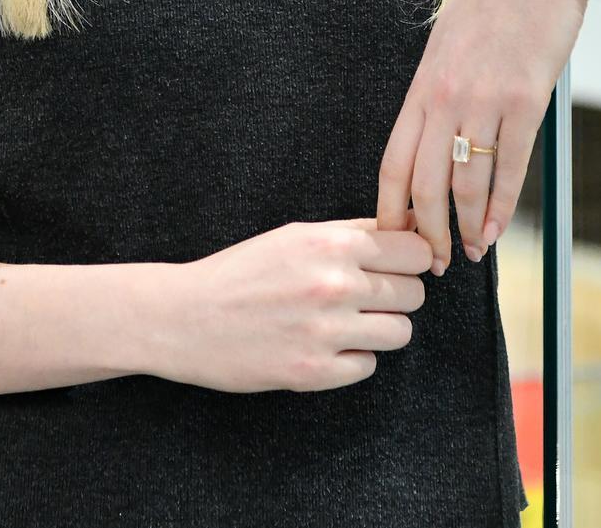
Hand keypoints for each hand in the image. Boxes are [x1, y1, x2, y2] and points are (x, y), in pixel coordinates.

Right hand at [158, 218, 432, 392]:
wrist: (185, 318)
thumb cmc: (240, 272)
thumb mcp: (294, 235)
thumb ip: (352, 233)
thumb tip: (409, 229)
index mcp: (331, 244)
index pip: (416, 251)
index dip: (410, 259)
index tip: (397, 266)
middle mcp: (334, 285)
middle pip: (414, 293)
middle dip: (396, 294)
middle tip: (365, 297)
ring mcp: (326, 332)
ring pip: (400, 332)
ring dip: (380, 328)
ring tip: (348, 323)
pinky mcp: (314, 372)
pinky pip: (368, 366)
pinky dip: (352, 359)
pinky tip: (325, 346)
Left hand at [377, 0, 595, 273]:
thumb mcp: (448, 40)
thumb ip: (439, 87)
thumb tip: (434, 128)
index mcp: (422, 85)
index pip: (394, 161)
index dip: (390, 207)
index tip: (393, 237)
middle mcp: (446, 98)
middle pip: (424, 184)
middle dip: (427, 232)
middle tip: (433, 261)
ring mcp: (485, 102)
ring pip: (466, 183)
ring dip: (466, 226)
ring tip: (469, 251)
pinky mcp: (525, 102)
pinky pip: (509, 167)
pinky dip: (501, 205)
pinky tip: (496, 228)